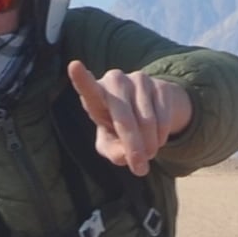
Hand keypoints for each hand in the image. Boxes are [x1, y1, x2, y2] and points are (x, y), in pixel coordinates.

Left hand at [69, 62, 194, 175]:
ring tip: (148, 154)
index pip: (88, 88)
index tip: (74, 66)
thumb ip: (112, 152)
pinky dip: (161, 137)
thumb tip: (127, 156)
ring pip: (147, 121)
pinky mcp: (160, 85)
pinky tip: (157, 141)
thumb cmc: (118, 127)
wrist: (148, 108)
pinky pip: (163, 118)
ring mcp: (139, 80)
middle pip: (124, 118)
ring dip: (150, 145)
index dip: (81, 79)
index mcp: (96, 95)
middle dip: (133, 146)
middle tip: (140, 169)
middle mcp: (115, 81)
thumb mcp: (109, 143)